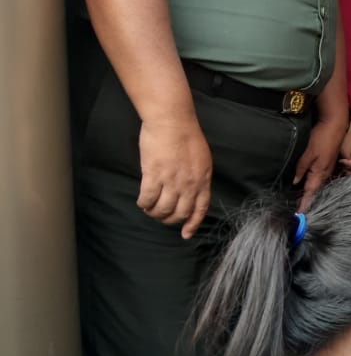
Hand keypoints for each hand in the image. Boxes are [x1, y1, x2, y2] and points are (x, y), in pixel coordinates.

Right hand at [136, 115, 212, 238]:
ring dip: (154, 213)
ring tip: (150, 210)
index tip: (185, 233)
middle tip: (161, 217)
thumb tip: (193, 190)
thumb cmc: (187, 135)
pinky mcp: (153, 175)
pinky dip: (144, 204)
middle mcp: (189, 185)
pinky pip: (147, 198)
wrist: (172, 122)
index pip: (200, 209)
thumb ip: (198, 177)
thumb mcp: (202, 160)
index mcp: (203, 181)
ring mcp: (171, 181)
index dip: (192, 224)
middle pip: (180, 213)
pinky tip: (142, 202)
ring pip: (163, 209)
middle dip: (169, 219)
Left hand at [294, 113, 343, 208]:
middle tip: (297, 211)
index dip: (304, 204)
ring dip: (309, 194)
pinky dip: (312, 185)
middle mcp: (325, 174)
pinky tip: (307, 185)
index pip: (311, 193)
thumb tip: (295, 182)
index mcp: (320, 173)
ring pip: (317, 185)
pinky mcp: (326, 164)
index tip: (299, 215)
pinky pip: (318, 178)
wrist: (334, 125)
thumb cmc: (322, 138)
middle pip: (315, 192)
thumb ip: (301, 168)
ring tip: (301, 202)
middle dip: (307, 202)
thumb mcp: (308, 152)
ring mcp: (327, 169)